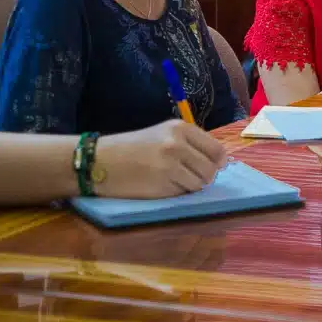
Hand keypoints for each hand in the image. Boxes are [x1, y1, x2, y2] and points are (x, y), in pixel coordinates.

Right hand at [96, 120, 227, 197]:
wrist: (99, 161)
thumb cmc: (132, 148)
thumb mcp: (163, 135)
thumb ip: (191, 144)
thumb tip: (222, 162)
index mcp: (180, 128)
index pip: (217, 149)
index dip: (217, 162)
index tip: (212, 167)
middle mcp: (177, 144)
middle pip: (211, 169)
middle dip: (203, 176)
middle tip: (185, 175)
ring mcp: (170, 165)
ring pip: (200, 183)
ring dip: (190, 186)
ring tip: (171, 179)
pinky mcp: (162, 184)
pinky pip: (183, 193)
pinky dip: (177, 192)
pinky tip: (160, 185)